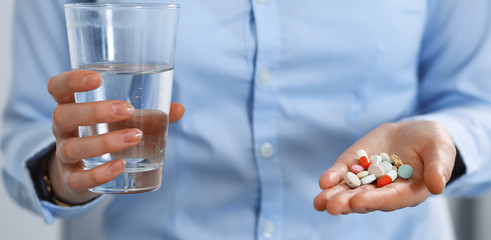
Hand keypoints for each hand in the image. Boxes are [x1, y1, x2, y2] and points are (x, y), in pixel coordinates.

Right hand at [47, 70, 184, 204]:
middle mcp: (63, 129)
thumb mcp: (123, 121)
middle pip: (63, 115)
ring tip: (134, 137)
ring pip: (72, 147)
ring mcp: (63, 154)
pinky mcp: (71, 179)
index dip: (71, 80)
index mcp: (72, 105)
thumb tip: (179, 108)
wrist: (85, 172)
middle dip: (94, 112)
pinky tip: (121, 166)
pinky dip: (99, 174)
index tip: (97, 78)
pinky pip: (78, 179)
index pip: (57, 87)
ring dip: (104, 142)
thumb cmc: (106, 134)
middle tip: (126, 110)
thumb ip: (148, 114)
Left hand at [313, 121, 455, 214]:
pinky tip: (323, 182)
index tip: (358, 201)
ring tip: (319, 202)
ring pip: (348, 191)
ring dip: (333, 196)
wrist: (413, 131)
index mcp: (407, 192)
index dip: (374, 200)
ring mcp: (366, 179)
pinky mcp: (353, 165)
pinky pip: (341, 174)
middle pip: (364, 199)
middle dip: (347, 203)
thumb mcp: (440, 149)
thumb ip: (438, 167)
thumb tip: (438, 186)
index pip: (389, 199)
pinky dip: (331, 178)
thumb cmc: (432, 143)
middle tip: (332, 207)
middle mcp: (383, 190)